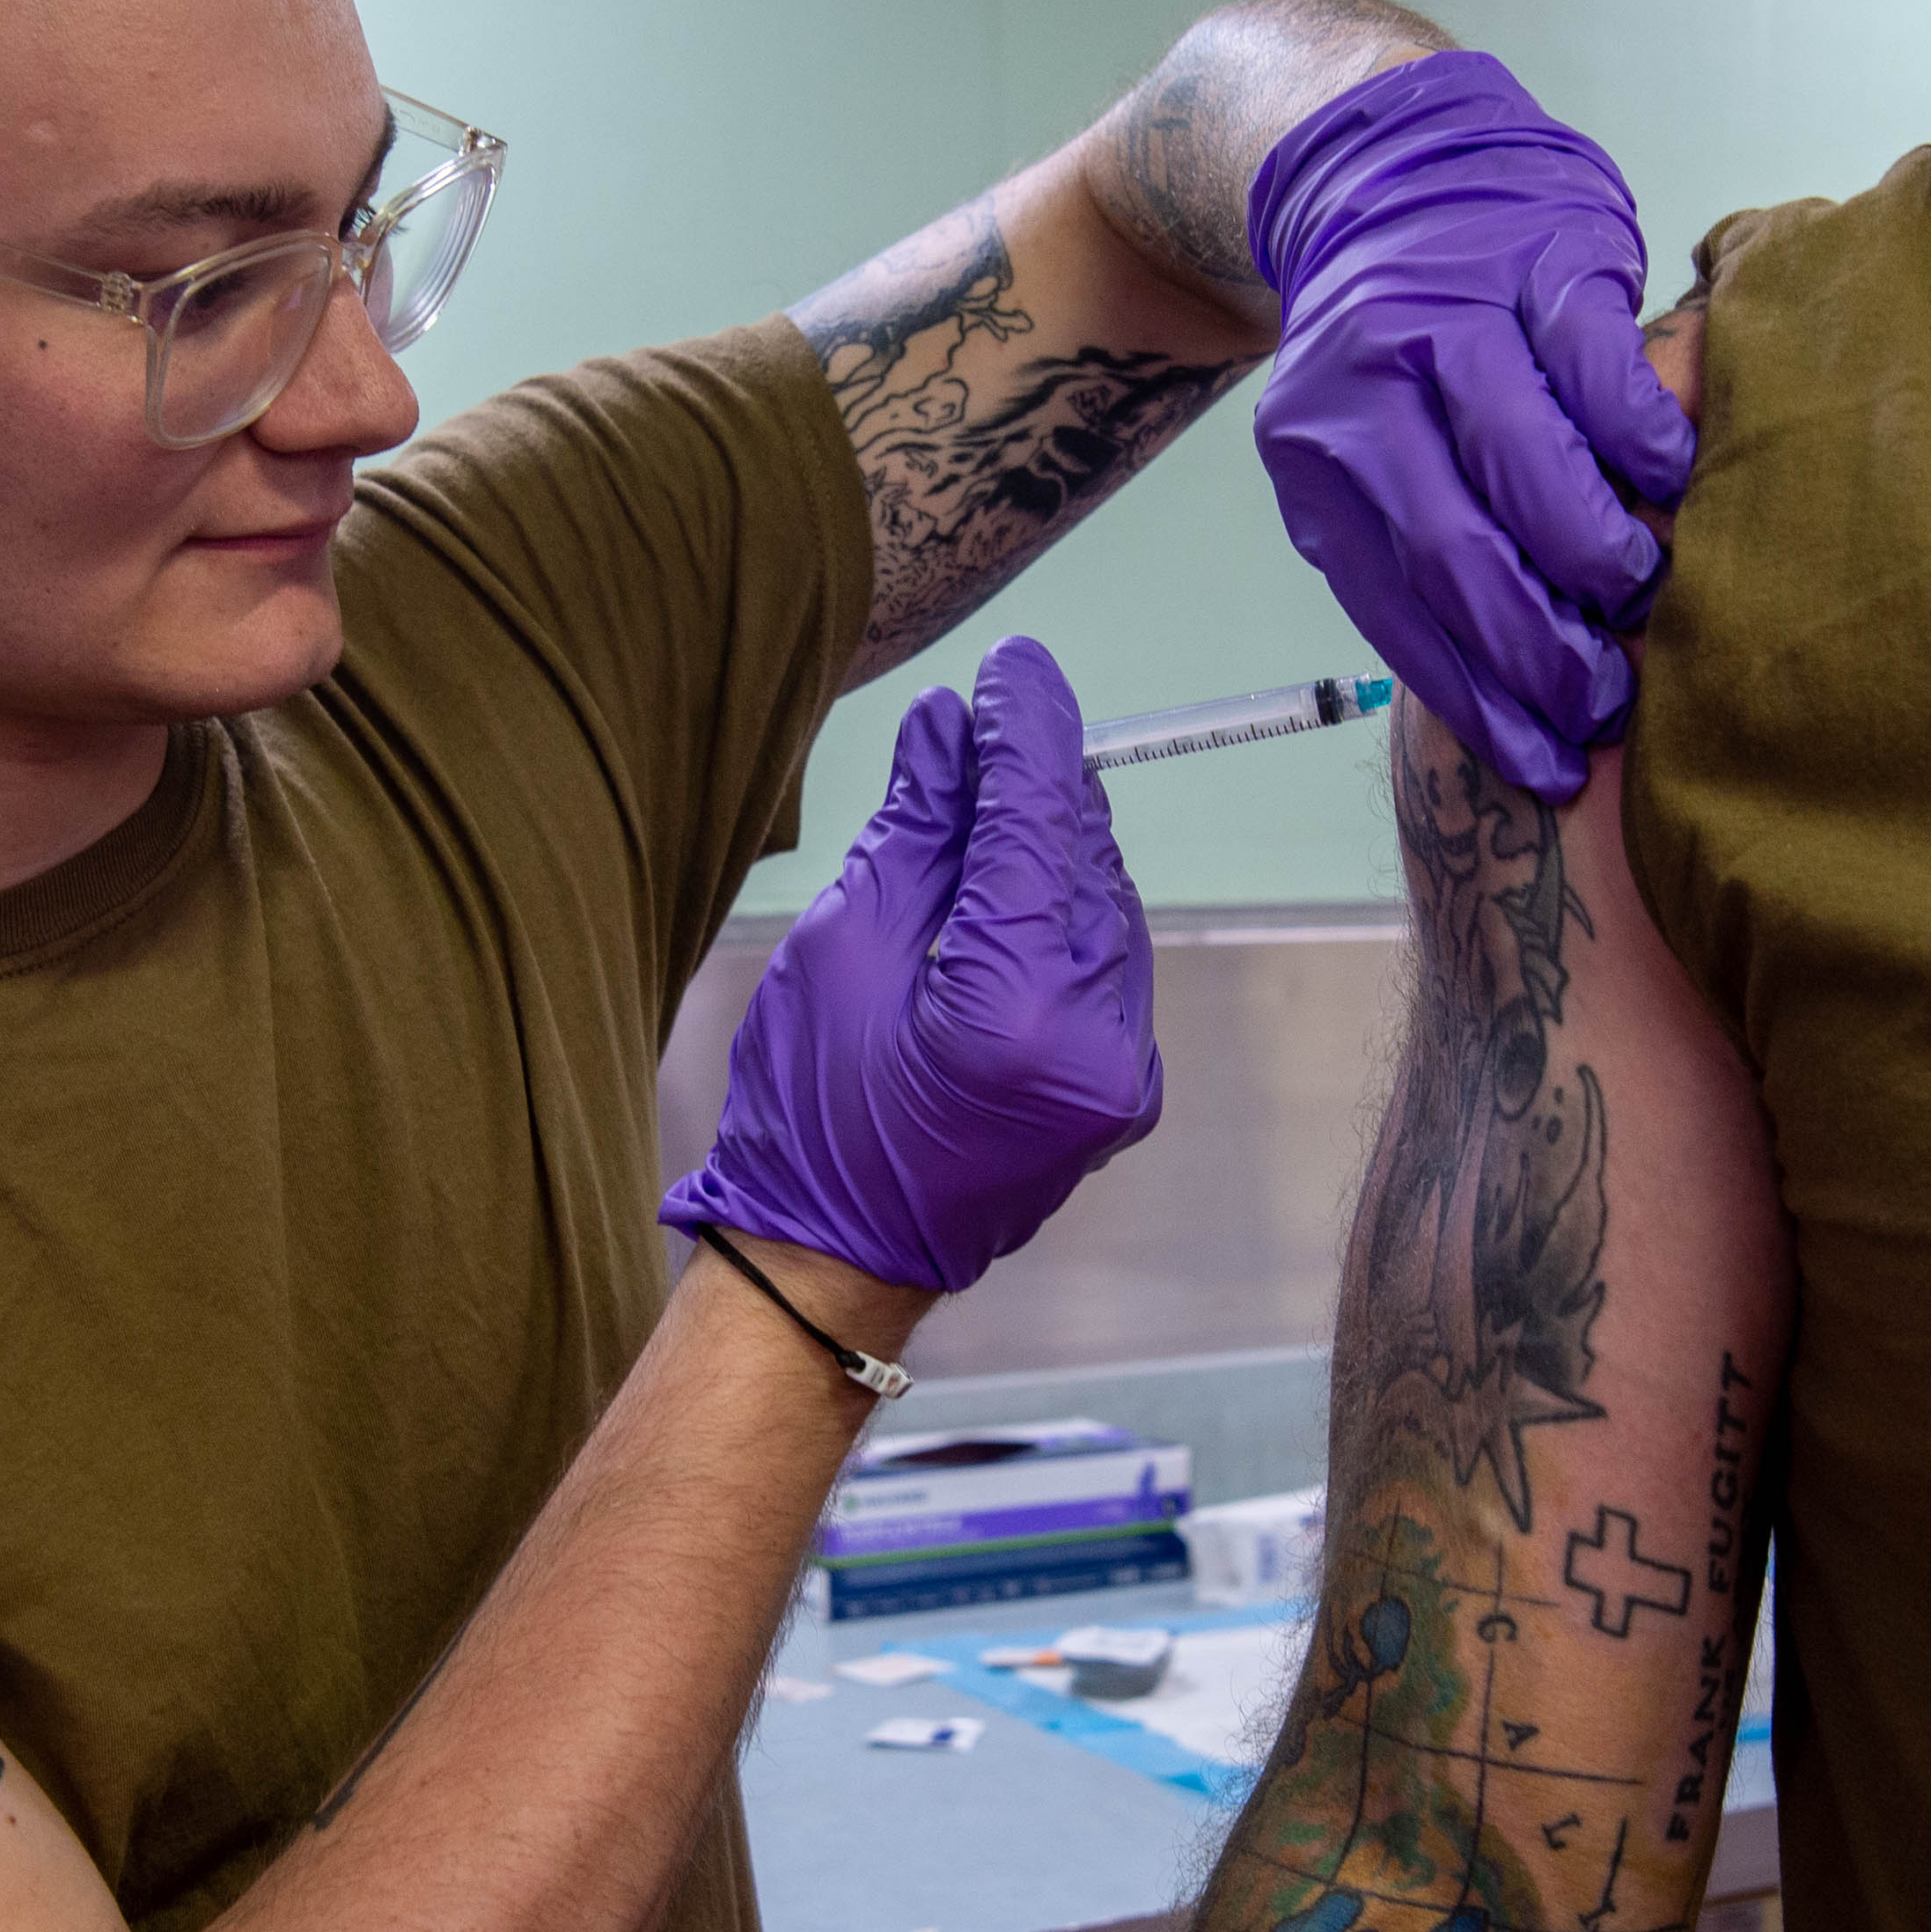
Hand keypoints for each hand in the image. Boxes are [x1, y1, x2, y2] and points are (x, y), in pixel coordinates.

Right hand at [662, 637, 1162, 1292]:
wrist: (833, 1264)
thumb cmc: (810, 1117)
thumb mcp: (842, 950)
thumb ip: (916, 831)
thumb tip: (953, 729)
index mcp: (1017, 1013)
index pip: (1039, 827)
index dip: (1027, 733)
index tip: (1013, 666)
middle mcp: (1098, 1047)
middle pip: (1086, 860)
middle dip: (1038, 781)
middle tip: (985, 719)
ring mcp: (1120, 1075)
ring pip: (1108, 904)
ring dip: (1054, 842)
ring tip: (988, 791)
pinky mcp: (1120, 1090)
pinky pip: (1110, 961)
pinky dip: (1066, 907)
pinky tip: (1014, 877)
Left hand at [1247, 52, 1698, 800]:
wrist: (1388, 169)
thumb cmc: (1399, 351)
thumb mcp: (1361, 452)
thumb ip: (1411, 551)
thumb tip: (1508, 696)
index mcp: (1316, 456)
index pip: (1396, 607)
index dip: (1479, 697)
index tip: (1547, 763)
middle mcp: (1366, 386)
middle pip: (1458, 552)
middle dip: (1541, 649)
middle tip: (1607, 703)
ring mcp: (1451, 314)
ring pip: (1528, 466)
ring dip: (1594, 554)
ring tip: (1638, 602)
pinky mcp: (1537, 259)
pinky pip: (1597, 370)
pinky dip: (1638, 439)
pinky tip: (1670, 482)